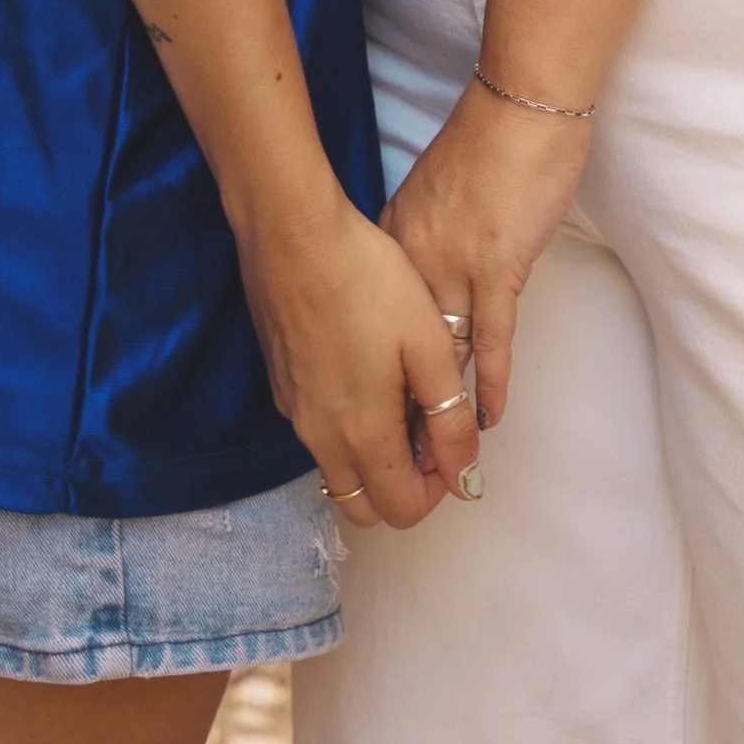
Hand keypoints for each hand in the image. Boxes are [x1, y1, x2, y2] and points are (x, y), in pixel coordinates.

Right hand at [237, 193, 480, 529]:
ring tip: (398, 393)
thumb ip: (449, 417)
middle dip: (402, 485)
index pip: (403, 510)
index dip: (439, 489)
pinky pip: (317, 432)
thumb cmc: (370, 282)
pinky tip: (361, 366)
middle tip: (425, 430)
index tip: (451, 441)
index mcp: (363, 436)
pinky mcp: (279, 383)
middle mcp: (320, 438)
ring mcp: (293, 412)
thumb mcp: (429, 344)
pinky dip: (344, 427)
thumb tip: (464, 475)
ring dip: (373, 457)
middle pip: (364, 506)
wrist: (293, 233)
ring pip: (337, 470)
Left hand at [383, 80, 591, 430]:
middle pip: (403, 346)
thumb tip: (423, 286)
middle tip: (400, 452)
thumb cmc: (486, 144)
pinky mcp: (497, 269)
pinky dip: (489, 385)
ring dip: (444, 407)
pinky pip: (490, 343)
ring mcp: (453, 266)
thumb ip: (423, 242)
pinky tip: (486, 421)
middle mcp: (414, 257)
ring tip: (440, 456)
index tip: (371, 408)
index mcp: (396, 237)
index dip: (378, 367)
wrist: (519, 107)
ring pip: (444, 353)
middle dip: (403, 401)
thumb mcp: (436, 196)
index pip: (377, 317)